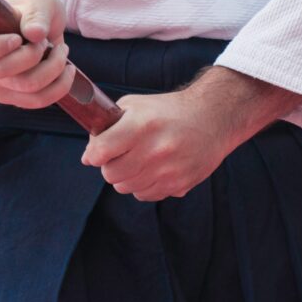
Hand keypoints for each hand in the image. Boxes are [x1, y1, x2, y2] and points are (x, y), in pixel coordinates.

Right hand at [0, 0, 74, 108]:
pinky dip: (59, 86)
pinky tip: (66, 69)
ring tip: (62, 51)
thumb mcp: (39, 2)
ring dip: (53, 68)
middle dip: (34, 55)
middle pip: (2, 70)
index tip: (18, 38)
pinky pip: (38, 100)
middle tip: (46, 40)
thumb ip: (36, 14)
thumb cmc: (34, 13)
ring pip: (26, 87)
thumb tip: (34, 33)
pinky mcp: (14, 98)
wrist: (43, 31)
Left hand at [81, 67, 301, 200]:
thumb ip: (107, 127)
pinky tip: (152, 170)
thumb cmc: (167, 110)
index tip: (96, 153)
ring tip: (137, 161)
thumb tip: (89, 156)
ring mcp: (169, 170)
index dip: (94, 154)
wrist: (212, 118)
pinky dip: (143, 186)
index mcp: (141, 125)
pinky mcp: (180, 184)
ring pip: (126, 188)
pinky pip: (145, 195)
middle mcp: (155, 149)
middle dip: (109, 166)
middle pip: (111, 174)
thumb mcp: (135, 106)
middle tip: (119, 156)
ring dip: (126, 177)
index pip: (101, 151)